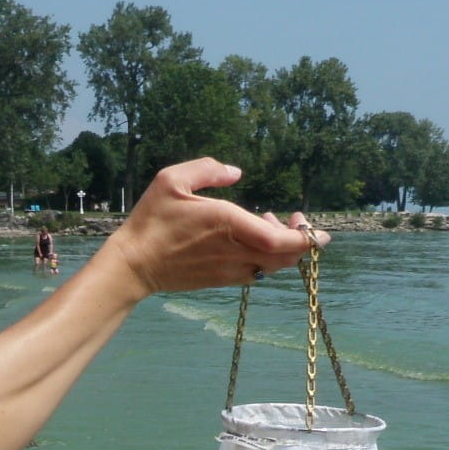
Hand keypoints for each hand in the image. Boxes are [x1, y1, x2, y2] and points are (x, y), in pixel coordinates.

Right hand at [104, 159, 321, 297]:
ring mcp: (231, 269)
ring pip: (274, 266)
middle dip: (300, 240)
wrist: (134, 265)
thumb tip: (236, 172)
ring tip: (269, 223)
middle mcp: (235, 251)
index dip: (305, 237)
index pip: (280, 240)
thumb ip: (207, 169)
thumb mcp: (172, 180)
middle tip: (295, 219)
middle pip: (286, 256)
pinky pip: (258, 272)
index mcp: (227, 223)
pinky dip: (266, 258)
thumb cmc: (151, 221)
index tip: (315, 227)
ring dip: (282, 248)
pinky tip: (252, 240)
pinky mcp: (223, 280)